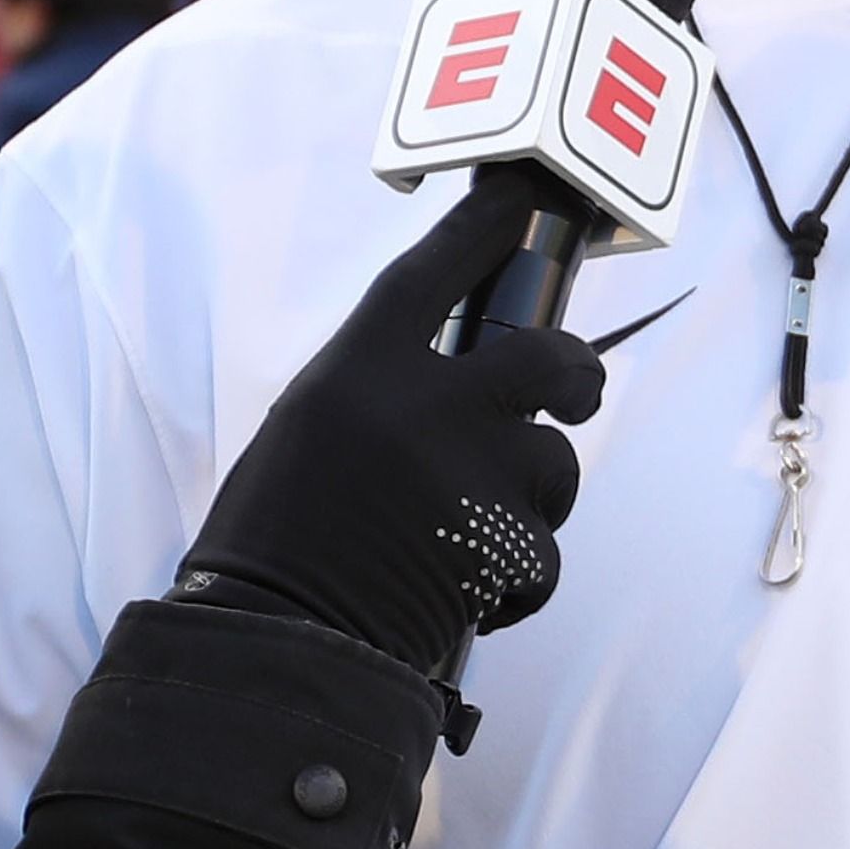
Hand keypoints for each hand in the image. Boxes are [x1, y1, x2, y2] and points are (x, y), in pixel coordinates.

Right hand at [173, 174, 605, 677]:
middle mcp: (420, 406)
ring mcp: (471, 472)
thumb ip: (377, 404)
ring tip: (477, 545)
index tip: (513, 203)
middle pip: (543, 358)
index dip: (476, 237)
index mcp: (355, 374)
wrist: (276, 645)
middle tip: (577, 392)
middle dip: (576, 374)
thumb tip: (450, 391)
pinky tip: (470, 600)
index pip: (427, 279)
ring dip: (534, 500)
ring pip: (554, 463)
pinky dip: (518, 581)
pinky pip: (544, 553)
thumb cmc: (272, 550)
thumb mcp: (305, 440)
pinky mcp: (505, 545)